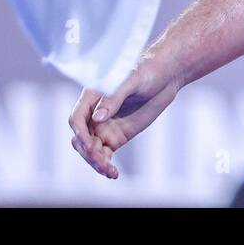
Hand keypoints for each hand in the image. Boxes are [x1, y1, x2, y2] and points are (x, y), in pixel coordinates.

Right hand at [69, 58, 179, 178]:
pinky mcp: (116, 137)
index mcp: (91, 96)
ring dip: (96, 162)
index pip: (77, 119)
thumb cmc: (147, 70)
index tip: (91, 146)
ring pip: (91, 150)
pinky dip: (106, 165)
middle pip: (80, 138)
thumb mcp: (132, 80)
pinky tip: (113, 174)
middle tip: (103, 163)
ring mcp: (104, 127)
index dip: (80, 134)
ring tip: (110, 171)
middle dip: (88, 152)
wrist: (166, 76)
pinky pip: (104, 154)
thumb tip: (97, 118)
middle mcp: (94, 114)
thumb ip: (114, 98)